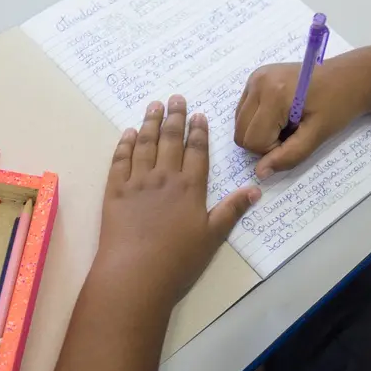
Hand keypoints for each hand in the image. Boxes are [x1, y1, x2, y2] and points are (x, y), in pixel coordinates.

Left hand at [93, 95, 260, 311]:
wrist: (135, 272)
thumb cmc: (178, 260)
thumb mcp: (212, 237)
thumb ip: (231, 210)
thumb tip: (255, 189)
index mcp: (190, 188)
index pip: (197, 151)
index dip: (198, 132)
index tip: (199, 115)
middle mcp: (164, 177)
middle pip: (171, 140)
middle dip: (175, 117)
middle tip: (175, 98)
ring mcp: (137, 182)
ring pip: (145, 144)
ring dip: (150, 123)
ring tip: (154, 106)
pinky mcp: (115, 191)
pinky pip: (120, 160)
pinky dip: (124, 144)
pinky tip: (128, 134)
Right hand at [234, 45, 370, 178]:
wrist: (349, 77)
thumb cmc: (339, 105)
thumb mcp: (317, 135)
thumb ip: (289, 156)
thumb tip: (260, 173)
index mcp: (273, 93)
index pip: (253, 141)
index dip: (273, 149)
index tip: (297, 137)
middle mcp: (257, 81)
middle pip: (241, 134)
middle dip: (265, 141)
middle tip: (292, 131)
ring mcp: (254, 77)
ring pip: (240, 124)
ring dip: (261, 131)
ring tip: (288, 122)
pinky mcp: (255, 77)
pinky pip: (244, 111)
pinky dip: (259, 120)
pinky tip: (281, 113)